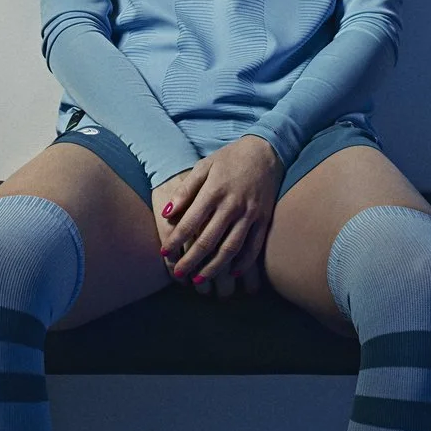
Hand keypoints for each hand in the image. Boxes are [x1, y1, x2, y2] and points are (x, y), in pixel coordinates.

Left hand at [155, 136, 282, 297]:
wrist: (267, 150)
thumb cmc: (230, 158)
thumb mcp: (204, 166)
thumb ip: (185, 191)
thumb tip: (166, 214)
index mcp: (214, 191)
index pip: (190, 221)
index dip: (175, 239)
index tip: (164, 252)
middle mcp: (232, 205)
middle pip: (208, 240)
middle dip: (191, 260)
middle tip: (178, 274)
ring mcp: (250, 214)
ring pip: (230, 248)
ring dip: (214, 267)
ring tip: (199, 280)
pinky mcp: (265, 219)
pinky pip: (254, 247)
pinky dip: (243, 263)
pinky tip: (231, 272)